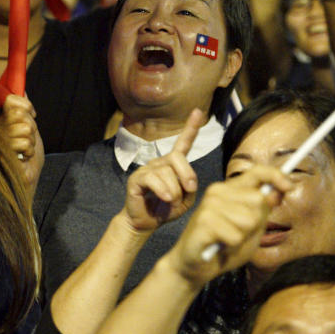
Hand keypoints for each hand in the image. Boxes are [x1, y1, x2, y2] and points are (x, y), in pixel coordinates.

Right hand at [0, 94, 43, 189]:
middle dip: (31, 127)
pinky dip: (29, 152)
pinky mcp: (2, 154)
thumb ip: (22, 108)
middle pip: (19, 114)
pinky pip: (24, 144)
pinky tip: (22, 158)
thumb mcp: (27, 127)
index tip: (31, 114)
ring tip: (24, 150)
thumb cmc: (26, 155)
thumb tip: (22, 89)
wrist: (25, 179)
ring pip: (24, 129)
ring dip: (30, 142)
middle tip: (28, 137)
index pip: (10, 99)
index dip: (25, 105)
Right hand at [123, 109, 204, 232]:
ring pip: (167, 172)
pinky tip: (163, 198)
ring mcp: (147, 169)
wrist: (146, 222)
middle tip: (189, 190)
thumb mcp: (185, 199)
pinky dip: (162, 191)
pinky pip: (153, 179)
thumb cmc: (166, 209)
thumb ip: (189, 186)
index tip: (197, 111)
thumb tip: (186, 181)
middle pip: (177, 157)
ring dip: (174, 191)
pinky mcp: (137, 179)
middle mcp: (159, 162)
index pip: (182, 143)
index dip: (190, 127)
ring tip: (170, 202)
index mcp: (172, 165)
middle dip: (187, 175)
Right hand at [164, 165, 292, 286]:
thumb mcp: (251, 229)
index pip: (256, 173)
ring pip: (248, 220)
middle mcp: (217, 191)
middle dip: (255, 222)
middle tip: (239, 233)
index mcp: (230, 190)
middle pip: (258, 200)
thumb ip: (262, 211)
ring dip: (242, 237)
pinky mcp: (203, 221)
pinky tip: (219, 246)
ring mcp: (209, 204)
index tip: (289, 187)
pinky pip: (235, 236)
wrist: (195, 266)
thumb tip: (277, 192)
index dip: (275, 176)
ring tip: (227, 240)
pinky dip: (232, 246)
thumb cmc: (224, 247)